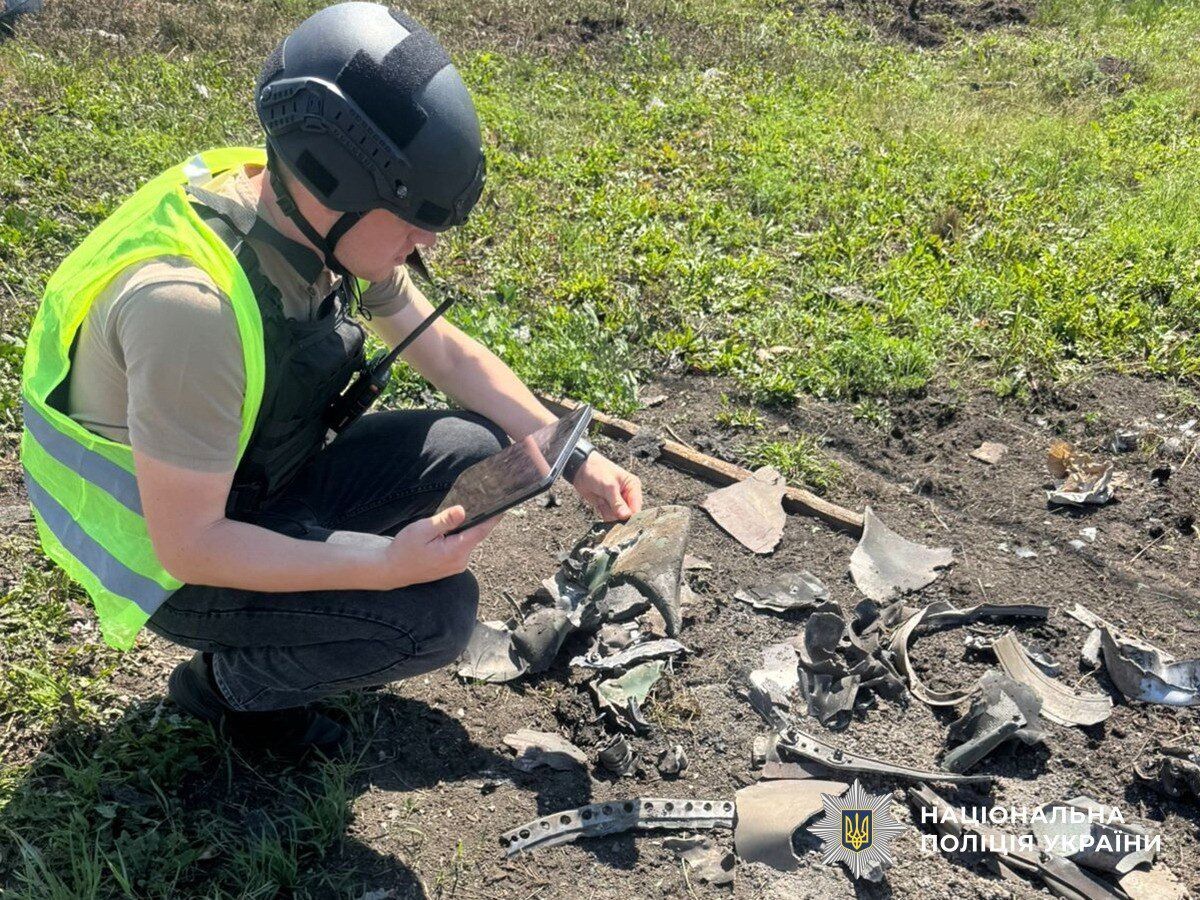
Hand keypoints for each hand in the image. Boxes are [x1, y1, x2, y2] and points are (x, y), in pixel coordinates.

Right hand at [378, 505, 499, 587]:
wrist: (391, 569)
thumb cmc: (404, 550)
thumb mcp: (422, 530)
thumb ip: (445, 521)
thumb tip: (463, 511)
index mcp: (455, 551)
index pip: (481, 531)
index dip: (493, 518)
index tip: (504, 507)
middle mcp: (460, 561)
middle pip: (475, 535)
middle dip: (474, 520)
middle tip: (470, 503)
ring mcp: (457, 565)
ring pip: (467, 541)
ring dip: (463, 529)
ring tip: (452, 519)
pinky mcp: (452, 565)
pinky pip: (461, 547)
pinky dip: (458, 537)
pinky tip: (447, 531)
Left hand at [570, 453, 642, 521]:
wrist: (580, 469)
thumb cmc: (597, 471)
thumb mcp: (608, 486)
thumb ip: (617, 502)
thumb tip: (626, 516)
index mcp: (633, 487)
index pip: (636, 507)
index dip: (631, 516)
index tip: (623, 521)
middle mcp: (627, 496)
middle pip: (628, 515)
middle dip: (618, 516)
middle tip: (608, 507)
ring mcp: (617, 502)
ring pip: (618, 518)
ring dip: (609, 514)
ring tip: (603, 500)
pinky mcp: (608, 507)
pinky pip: (609, 518)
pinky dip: (604, 515)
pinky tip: (600, 504)